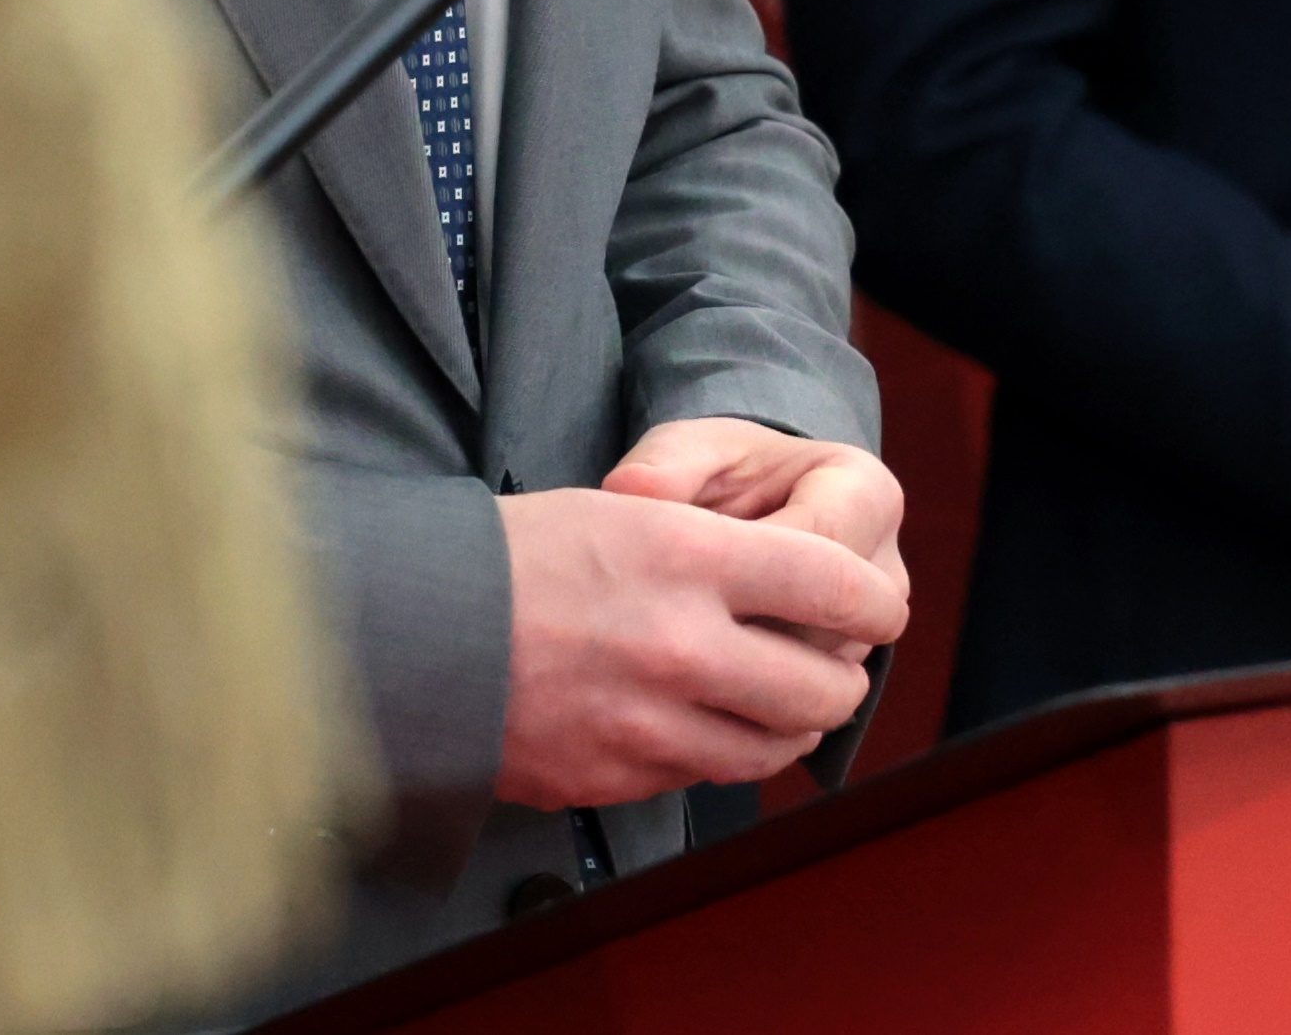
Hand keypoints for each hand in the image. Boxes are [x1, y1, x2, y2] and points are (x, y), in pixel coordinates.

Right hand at [493, 441, 907, 809]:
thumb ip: (720, 554)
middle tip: (831, 659)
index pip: (836, 587)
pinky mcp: (621, 776)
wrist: (412, 632)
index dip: (873, 601)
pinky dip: (723, 750)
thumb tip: (800, 590)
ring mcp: (652, 722)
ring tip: (780, 697)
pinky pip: (709, 772)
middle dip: (840, 674)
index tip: (878, 607)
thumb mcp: (627, 514)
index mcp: (687, 559)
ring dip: (792, 722)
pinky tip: (706, 720)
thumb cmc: (516, 557)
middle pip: (826, 686)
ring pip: (778, 745)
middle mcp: (682, 646)